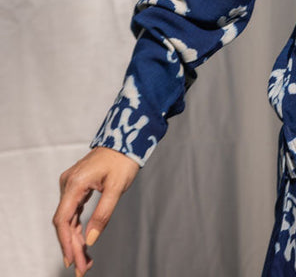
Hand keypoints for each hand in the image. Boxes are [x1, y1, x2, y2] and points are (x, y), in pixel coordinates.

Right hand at [53, 146, 138, 274]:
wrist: (127, 139)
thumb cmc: (123, 160)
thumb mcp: (116, 188)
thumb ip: (103, 214)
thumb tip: (90, 239)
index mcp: (75, 183)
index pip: (63, 220)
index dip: (66, 243)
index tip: (73, 261)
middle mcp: (68, 183)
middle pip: (64, 222)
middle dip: (72, 246)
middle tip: (82, 267)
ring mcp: (71, 184)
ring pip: (68, 218)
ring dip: (75, 239)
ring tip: (84, 260)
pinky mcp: (77, 185)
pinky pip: (73, 211)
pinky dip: (78, 227)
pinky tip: (83, 242)